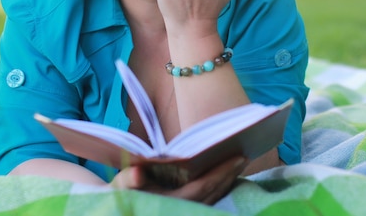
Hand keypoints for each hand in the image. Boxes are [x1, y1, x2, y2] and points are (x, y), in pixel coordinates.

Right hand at [111, 156, 247, 203]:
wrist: (121, 210)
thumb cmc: (120, 194)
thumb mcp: (120, 187)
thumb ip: (128, 180)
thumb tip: (137, 174)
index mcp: (171, 204)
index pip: (202, 188)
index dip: (221, 173)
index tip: (238, 157)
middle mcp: (183, 211)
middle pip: (213, 193)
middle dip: (229, 174)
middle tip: (244, 155)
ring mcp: (186, 213)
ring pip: (214, 198)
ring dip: (227, 181)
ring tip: (240, 162)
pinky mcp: (187, 211)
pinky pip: (210, 200)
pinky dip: (220, 187)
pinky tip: (228, 175)